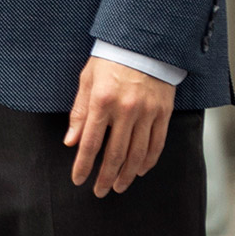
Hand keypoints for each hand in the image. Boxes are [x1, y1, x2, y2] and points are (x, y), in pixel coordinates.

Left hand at [64, 55, 176, 195]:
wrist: (143, 43)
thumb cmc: (109, 59)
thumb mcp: (87, 80)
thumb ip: (80, 112)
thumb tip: (71, 142)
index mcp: (102, 101)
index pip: (91, 142)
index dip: (83, 165)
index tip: (78, 180)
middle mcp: (125, 110)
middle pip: (115, 154)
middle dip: (105, 177)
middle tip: (99, 192)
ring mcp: (147, 113)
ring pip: (137, 154)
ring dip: (126, 174)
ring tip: (118, 186)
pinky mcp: (163, 113)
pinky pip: (157, 144)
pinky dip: (148, 161)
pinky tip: (139, 171)